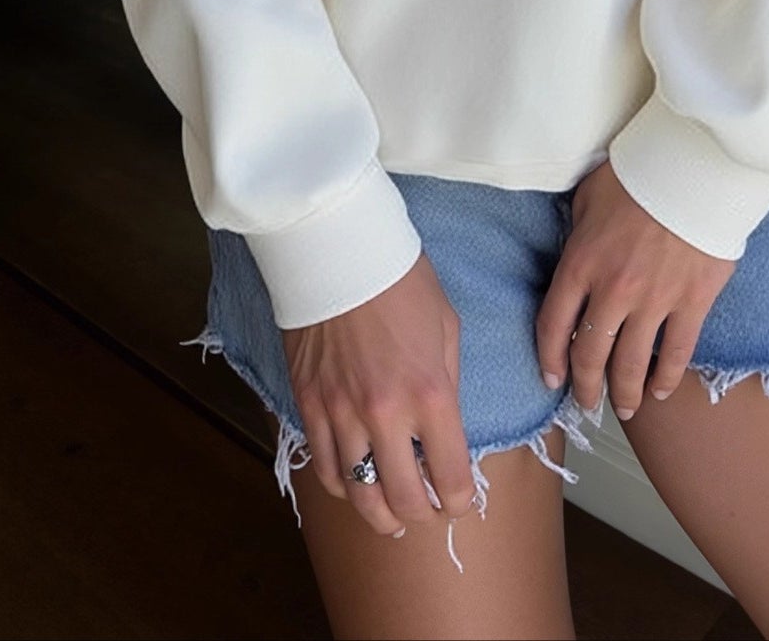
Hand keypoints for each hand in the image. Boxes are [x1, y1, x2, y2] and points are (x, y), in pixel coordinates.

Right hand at [280, 251, 477, 535]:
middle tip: (426, 512)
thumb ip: (447, 383)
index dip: (459, 500)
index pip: (449, 475)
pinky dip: (341, 485)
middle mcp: (385, 414)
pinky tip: (353, 484)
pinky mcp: (307, 405)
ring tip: (390, 518)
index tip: (460, 501)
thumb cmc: (402, 280)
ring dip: (379, 513)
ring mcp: (341, 413)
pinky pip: (323, 466)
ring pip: (358, 493)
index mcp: (430, 393)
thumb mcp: (446, 327)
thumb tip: (444, 428)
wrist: (339, 250)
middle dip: (421, 515)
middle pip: (403, 497)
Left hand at [535, 159, 736, 421]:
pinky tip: (660, 390)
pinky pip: (677, 352)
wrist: (695, 167)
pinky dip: (666, 377)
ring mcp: (654, 301)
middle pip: (591, 355)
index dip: (550, 358)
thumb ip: (578, 231)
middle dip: (586, 387)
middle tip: (588, 402)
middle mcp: (612, 291)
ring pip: (632, 364)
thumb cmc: (639, 174)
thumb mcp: (589, 196)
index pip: (553, 325)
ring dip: (625, 394)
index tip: (552, 378)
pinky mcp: (692, 302)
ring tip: (624, 408)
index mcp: (581, 263)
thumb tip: (576, 250)